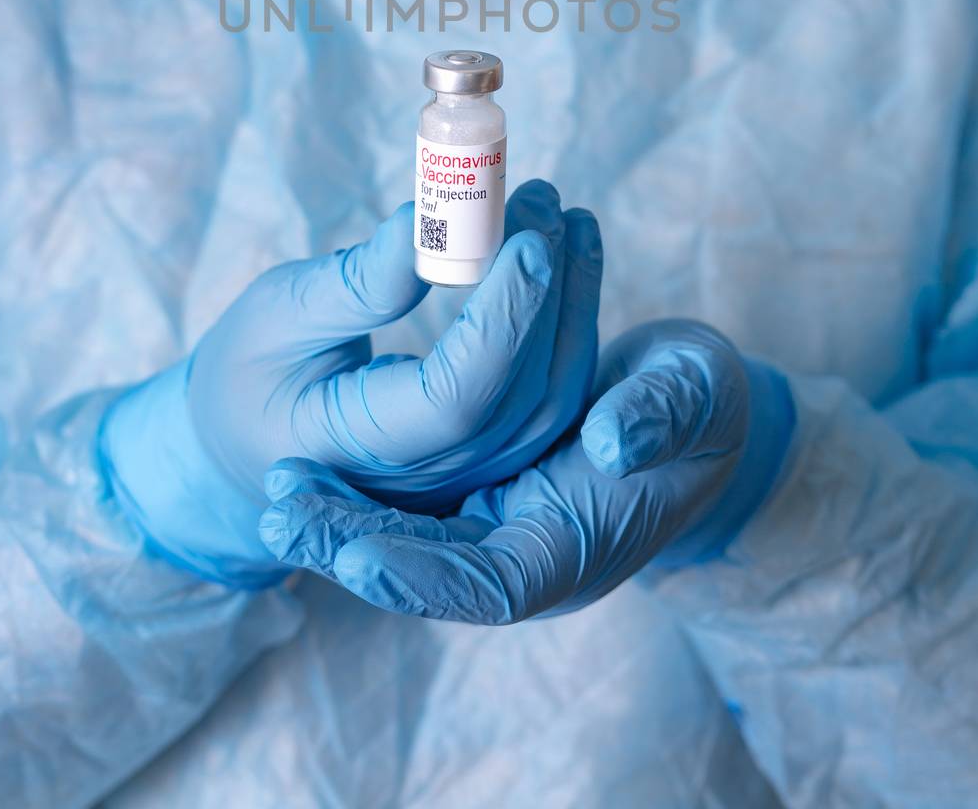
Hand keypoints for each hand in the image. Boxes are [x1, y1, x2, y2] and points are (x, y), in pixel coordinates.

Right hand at [98, 179, 602, 585]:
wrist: (244, 445)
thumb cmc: (250, 373)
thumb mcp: (278, 315)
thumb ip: (356, 283)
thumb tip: (426, 220)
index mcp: (359, 447)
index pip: (457, 398)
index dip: (504, 321)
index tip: (529, 239)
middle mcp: (425, 478)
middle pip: (518, 396)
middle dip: (546, 291)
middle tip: (548, 199)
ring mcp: (463, 476)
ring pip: (547, 401)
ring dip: (571, 303)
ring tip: (568, 217)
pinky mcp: (485, 454)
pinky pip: (545, 397)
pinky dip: (565, 326)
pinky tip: (566, 261)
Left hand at [257, 319, 794, 620]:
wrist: (697, 402)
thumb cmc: (702, 400)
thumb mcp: (694, 392)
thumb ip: (659, 414)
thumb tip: (610, 439)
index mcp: (581, 544)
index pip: (494, 585)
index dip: (427, 575)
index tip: (357, 556)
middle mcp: (532, 546)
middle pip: (432, 569)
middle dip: (354, 543)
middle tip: (279, 511)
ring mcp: (504, 519)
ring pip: (411, 536)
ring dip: (343, 517)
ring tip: (275, 491)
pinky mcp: (484, 486)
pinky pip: (414, 499)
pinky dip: (364, 486)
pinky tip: (309, 461)